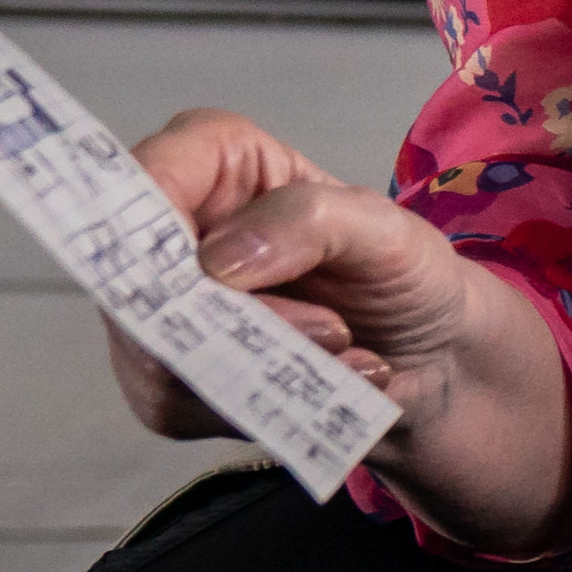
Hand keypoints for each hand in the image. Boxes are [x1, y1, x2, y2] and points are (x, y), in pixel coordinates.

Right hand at [113, 108, 571, 552]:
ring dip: (258, 370)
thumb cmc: (406, 274)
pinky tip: (320, 388)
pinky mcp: (168, 376)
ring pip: (155, 353)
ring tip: (344, 354)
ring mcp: (162, 306)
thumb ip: (309, 221)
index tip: (220, 276)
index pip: (149, 173)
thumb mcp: (385, 232)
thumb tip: (216, 261)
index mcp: (218, 163)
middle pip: (141, 280)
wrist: (430, 362)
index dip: (156, 222)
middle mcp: (172, 230)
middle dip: (238, 321)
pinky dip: (253, 407)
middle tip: (332, 332)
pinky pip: (174, 404)